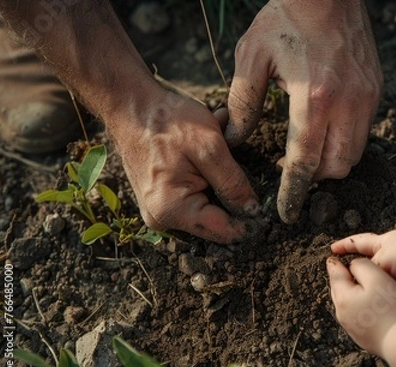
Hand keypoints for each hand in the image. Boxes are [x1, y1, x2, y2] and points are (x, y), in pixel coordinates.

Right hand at [108, 88, 258, 242]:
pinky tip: (205, 157)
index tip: (264, 205)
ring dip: (218, 185)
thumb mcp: (209, 147)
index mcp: (173, 210)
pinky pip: (195, 198)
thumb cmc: (167, 122)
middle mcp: (163, 218)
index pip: (224, 231)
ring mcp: (160, 211)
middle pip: (216, 222)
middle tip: (232, 164)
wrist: (131, 106)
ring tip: (217, 154)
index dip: (249, 221)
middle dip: (231, 196)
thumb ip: (233, 183)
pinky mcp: (162, 200)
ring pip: (208, 209)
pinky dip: (206, 180)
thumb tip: (252, 210)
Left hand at [225, 0, 382, 223]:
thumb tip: (235, 138)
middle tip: (293, 172)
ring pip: (354, 153)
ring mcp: (367, 97)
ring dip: (331, 163)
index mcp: (313, 97)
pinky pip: (363, 132)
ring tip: (308, 152)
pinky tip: (326, 128)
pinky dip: (345, 142)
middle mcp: (347, 103)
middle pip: (336, 166)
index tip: (285, 212)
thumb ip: (242, 103)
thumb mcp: (252, 57)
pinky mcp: (376, 90)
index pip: (305, 161)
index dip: (294, 191)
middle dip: (314, 179)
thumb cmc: (286, 18)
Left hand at [327, 257, 395, 356]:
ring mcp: (351, 327)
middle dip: (342, 280)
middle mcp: (343, 313)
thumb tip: (352, 265)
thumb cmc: (391, 309)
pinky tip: (369, 308)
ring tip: (358, 287)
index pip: (335, 275)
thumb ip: (361, 266)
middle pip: (339, 290)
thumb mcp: (376, 277)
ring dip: (351, 294)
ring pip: (347, 304)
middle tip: (345, 271)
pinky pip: (357, 318)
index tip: (332, 259)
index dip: (334, 264)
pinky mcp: (362, 337)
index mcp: (343, 297)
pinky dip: (359, 309)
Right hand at [331, 230, 395, 300]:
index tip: (332, 249)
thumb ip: (367, 267)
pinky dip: (393, 302)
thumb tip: (357, 275)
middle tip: (343, 280)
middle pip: (371, 264)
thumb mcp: (383, 258)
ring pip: (385, 282)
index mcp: (383, 244)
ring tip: (360, 299)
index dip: (345, 246)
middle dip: (358, 271)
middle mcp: (393, 257)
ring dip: (375, 289)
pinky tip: (384, 311)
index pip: (358, 243)